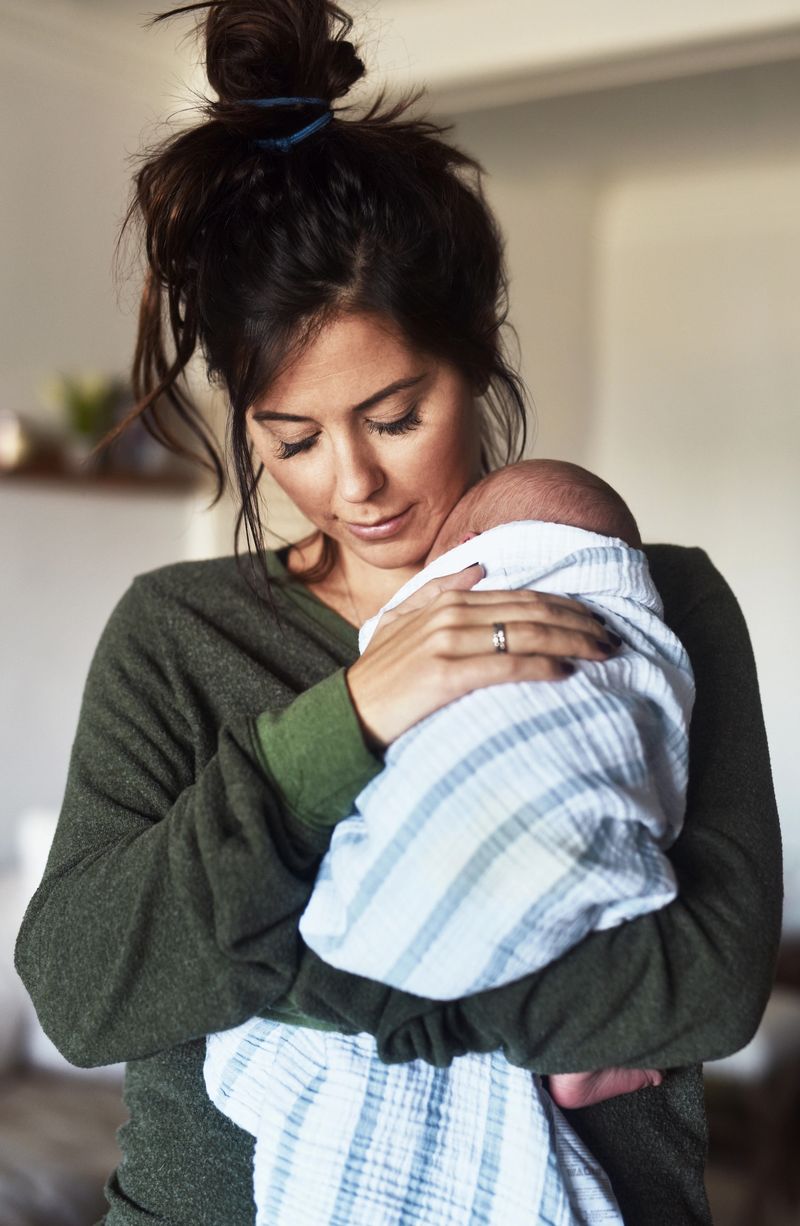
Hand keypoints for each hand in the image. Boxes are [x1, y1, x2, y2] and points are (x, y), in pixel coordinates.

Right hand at [345, 563, 619, 748]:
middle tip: (614, 638)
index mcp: (447, 600)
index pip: (522, 596)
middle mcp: (451, 614)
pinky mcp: (446, 675)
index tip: (598, 621)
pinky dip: (540, 666)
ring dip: (572, 643)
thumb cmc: (381, 675)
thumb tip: (480, 567)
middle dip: (579, 624)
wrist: (346, 714)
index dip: (566, 606)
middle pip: (532, 612)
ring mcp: (448, 643)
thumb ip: (438, 589)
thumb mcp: (401, 621)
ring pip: (526, 634)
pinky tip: (566, 673)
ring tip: (603, 654)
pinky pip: (505, 666)